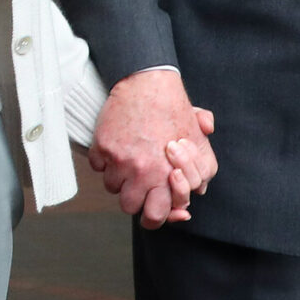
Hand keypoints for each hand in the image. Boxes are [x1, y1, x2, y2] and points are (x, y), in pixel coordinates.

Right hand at [86, 69, 218, 229]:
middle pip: (129, 207)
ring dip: (118, 178)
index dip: (154, 215)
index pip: (157, 215)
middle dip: (134, 198)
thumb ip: (203, 169)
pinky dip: (102, 160)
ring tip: (127, 161)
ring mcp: (120, 160)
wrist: (147, 83)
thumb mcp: (198, 140)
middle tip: (137, 185)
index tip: (152, 205)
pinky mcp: (102, 147)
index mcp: (168, 175)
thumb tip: (199, 190)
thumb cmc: (174, 110)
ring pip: (112, 187)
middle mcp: (143, 172)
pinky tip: (114, 148)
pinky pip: (96, 166)